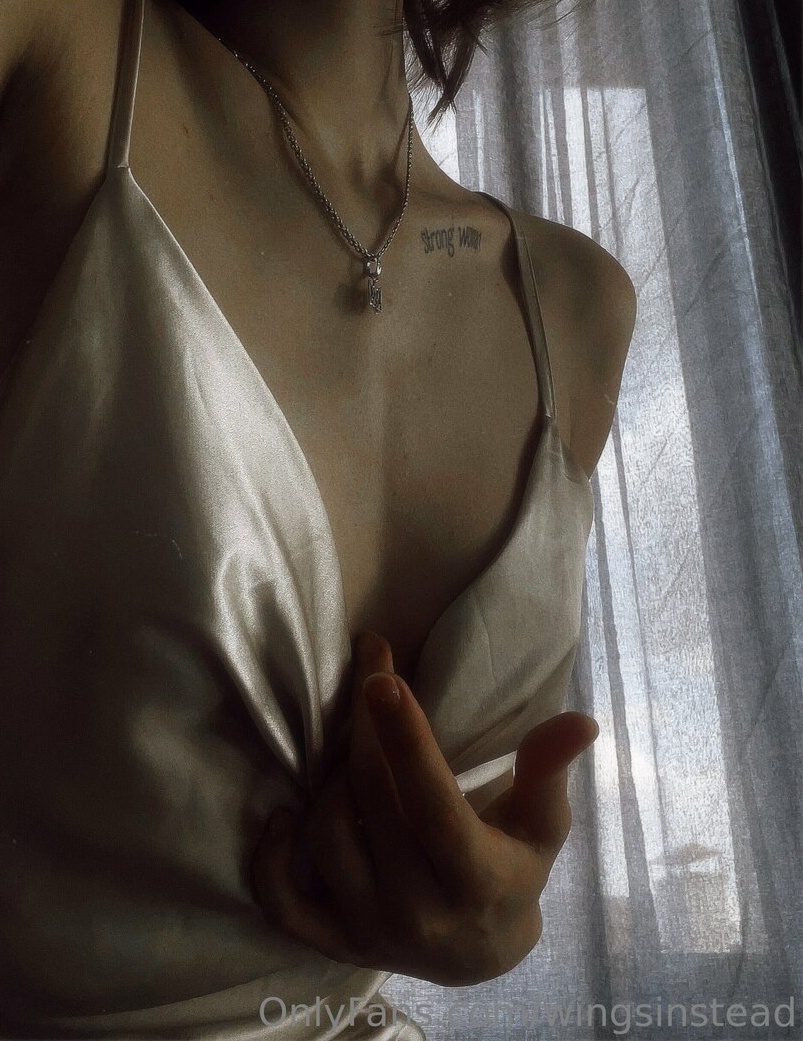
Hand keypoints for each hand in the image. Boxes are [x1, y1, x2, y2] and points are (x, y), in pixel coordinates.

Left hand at [252, 631, 597, 985]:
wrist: (479, 953)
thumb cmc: (512, 869)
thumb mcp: (542, 825)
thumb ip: (548, 771)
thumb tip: (580, 721)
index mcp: (476, 879)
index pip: (433, 804)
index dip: (406, 740)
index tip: (382, 679)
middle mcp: (419, 910)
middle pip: (372, 803)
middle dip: (364, 724)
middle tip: (369, 668)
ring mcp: (370, 930)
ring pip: (326, 835)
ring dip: (332, 778)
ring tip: (356, 748)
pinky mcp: (335, 942)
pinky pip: (283, 903)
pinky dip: (270, 859)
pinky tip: (284, 815)